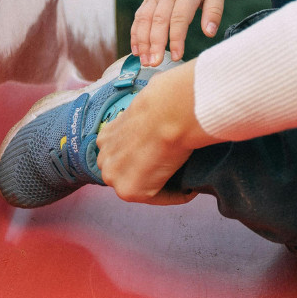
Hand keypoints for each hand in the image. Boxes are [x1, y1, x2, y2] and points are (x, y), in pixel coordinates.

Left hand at [96, 61, 217, 204]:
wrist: (171, 110)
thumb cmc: (165, 100)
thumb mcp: (147, 107)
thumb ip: (145, 120)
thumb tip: (164, 107)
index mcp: (106, 138)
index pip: (126, 156)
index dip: (150, 156)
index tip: (169, 156)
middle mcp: (104, 159)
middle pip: (131, 174)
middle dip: (152, 173)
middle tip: (178, 168)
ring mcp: (114, 177)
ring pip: (145, 187)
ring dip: (166, 184)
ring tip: (187, 177)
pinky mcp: (131, 192)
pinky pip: (161, 198)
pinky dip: (179, 194)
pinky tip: (192, 186)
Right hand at [131, 0, 224, 65]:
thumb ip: (214, 11)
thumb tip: (209, 32)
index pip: (179, 18)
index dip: (176, 38)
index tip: (177, 56)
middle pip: (158, 20)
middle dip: (155, 44)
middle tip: (154, 63)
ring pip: (144, 19)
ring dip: (142, 41)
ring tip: (145, 61)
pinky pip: (138, 16)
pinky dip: (135, 33)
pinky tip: (136, 50)